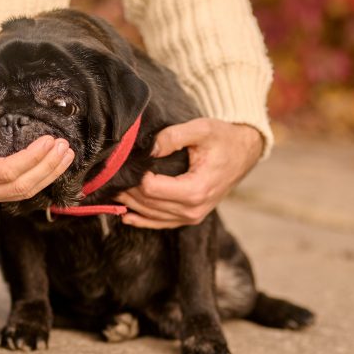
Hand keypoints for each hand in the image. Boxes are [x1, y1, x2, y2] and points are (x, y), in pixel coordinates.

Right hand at [0, 114, 74, 205]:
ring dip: (47, 176)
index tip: (50, 141)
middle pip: (20, 187)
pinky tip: (51, 167)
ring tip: (66, 156)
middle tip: (65, 148)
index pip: (6, 172)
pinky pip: (16, 192)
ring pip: (22, 193)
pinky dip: (37, 180)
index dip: (32, 158)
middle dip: (47, 168)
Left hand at [115, 118, 262, 228]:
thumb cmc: (223, 138)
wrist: (243, 153)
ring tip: (113, 188)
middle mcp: (193, 209)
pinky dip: (142, 220)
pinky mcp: (189, 218)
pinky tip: (125, 215)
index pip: (151, 188)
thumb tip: (149, 147)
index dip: (135, 176)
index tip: (125, 161)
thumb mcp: (202, 129)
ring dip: (130, 204)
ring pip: (150, 215)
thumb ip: (174, 136)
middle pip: (147, 203)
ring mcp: (192, 217)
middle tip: (110, 174)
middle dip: (127, 189)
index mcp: (196, 189)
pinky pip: (160, 224)